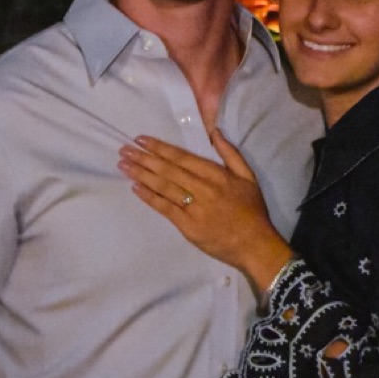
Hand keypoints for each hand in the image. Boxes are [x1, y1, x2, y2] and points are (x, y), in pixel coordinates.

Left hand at [118, 129, 292, 292]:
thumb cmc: (252, 211)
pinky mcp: (189, 227)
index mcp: (216, 175)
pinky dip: (150, 197)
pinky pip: (166, 209)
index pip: (182, 158)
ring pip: (164, 187)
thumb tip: (215, 132)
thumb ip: (231, 154)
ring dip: (142, 175)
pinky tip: (136, 188)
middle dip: (144, 158)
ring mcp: (195, 208)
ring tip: (124, 165)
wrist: (255, 245)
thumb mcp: (248, 177)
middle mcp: (204, 189)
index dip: (160, 148)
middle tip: (124, 149)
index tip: (141, 140)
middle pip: (168, 170)